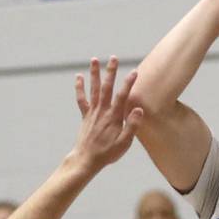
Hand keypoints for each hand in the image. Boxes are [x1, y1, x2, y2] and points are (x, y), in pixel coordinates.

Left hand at [72, 56, 142, 171]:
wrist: (86, 160)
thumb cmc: (108, 153)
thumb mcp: (124, 143)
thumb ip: (132, 126)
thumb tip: (139, 109)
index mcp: (113, 117)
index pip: (122, 96)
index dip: (129, 83)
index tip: (134, 71)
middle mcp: (102, 111)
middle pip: (107, 88)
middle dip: (110, 72)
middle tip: (113, 58)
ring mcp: (93, 112)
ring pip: (93, 89)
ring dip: (94, 74)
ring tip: (94, 59)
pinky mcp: (86, 116)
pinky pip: (82, 99)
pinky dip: (80, 88)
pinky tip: (79, 77)